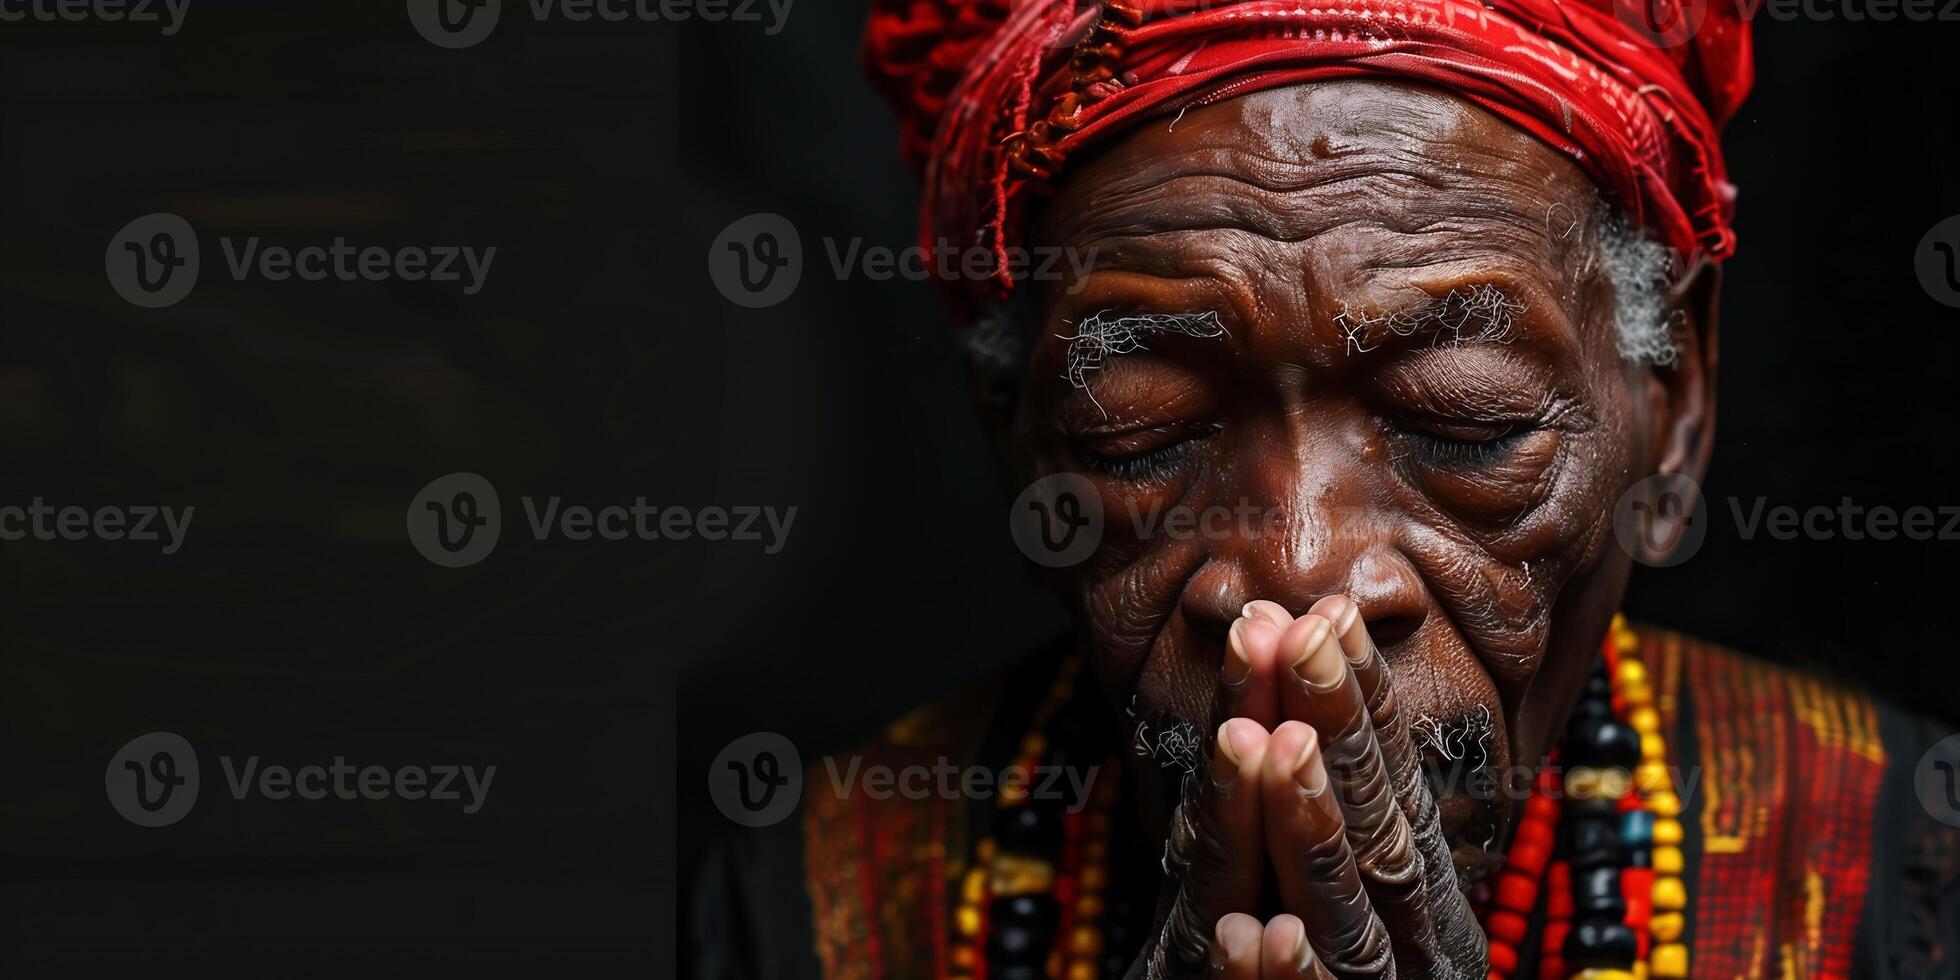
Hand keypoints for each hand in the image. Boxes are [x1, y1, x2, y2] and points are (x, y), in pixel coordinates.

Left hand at [1255, 596, 1486, 977]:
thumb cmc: (1343, 979)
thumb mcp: (1333, 887)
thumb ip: (1332, 808)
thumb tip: (1290, 674)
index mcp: (1409, 889)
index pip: (1387, 778)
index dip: (1361, 697)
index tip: (1327, 611)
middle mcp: (1409, 938)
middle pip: (1374, 822)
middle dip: (1337, 725)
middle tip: (1303, 634)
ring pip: (1346, 913)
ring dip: (1308, 830)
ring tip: (1274, 750)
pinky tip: (1255, 936)